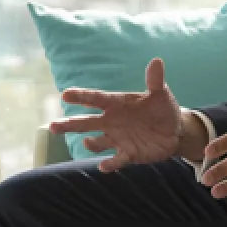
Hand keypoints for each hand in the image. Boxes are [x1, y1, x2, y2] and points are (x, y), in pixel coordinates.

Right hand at [50, 58, 182, 171]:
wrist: (175, 132)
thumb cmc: (163, 109)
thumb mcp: (161, 95)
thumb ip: (155, 81)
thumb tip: (156, 61)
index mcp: (116, 104)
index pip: (95, 99)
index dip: (81, 97)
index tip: (65, 94)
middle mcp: (112, 122)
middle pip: (86, 123)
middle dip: (69, 124)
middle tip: (51, 126)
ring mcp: (118, 139)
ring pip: (96, 142)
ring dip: (91, 143)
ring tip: (87, 142)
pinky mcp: (128, 154)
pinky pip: (115, 160)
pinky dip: (109, 164)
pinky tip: (103, 166)